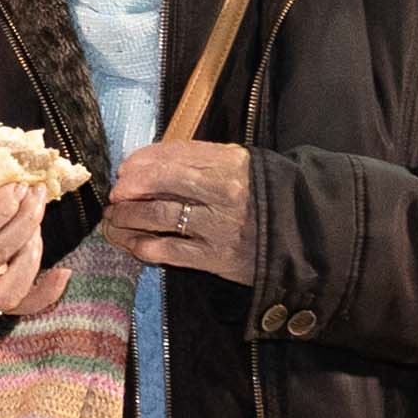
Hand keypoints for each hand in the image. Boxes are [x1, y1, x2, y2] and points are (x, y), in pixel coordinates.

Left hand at [102, 140, 253, 282]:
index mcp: (230, 165)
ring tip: (115, 218)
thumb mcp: (240, 164)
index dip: (142, 163)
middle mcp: (224, 194)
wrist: (302, 235)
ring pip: (159, 218)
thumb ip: (199, 158)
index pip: (175, 158)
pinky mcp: (215, 258)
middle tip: (116, 195)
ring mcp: (219, 228)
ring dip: (129, 217)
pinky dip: (143, 246)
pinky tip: (131, 243)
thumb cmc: (263, 194)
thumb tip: (147, 160)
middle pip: (163, 185)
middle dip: (131, 189)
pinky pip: (168, 252)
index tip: (124, 169)